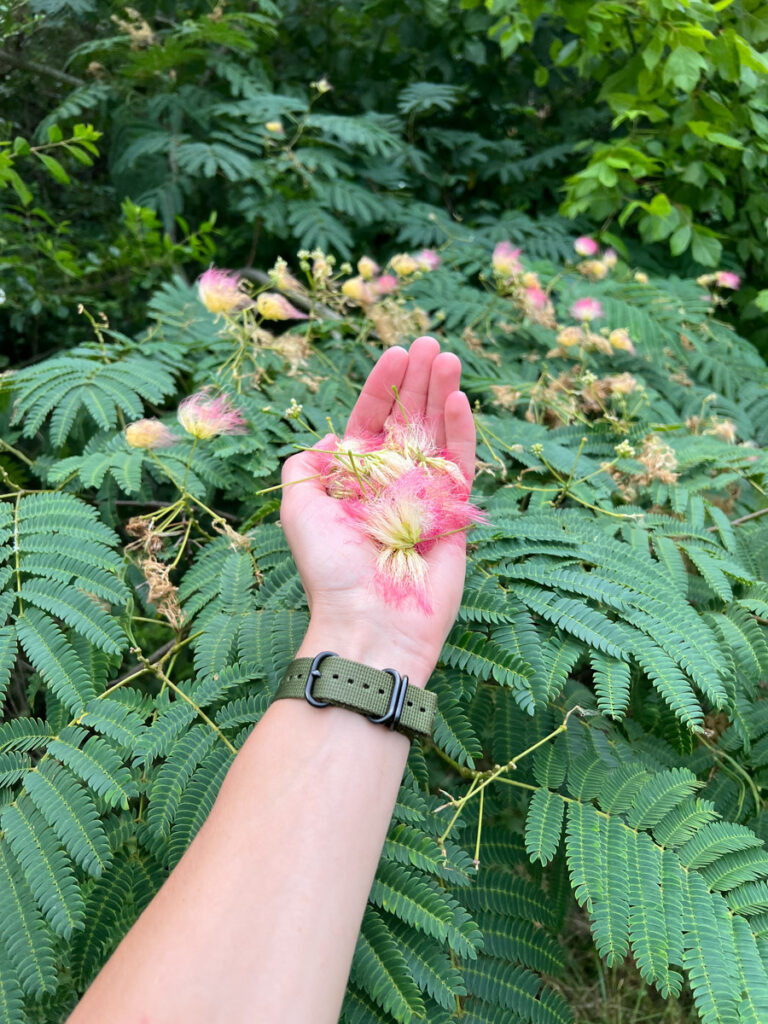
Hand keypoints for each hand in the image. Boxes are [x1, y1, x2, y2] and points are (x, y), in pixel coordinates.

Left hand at [279, 336, 475, 685]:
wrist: (370, 622)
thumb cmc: (329, 569)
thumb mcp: (297, 509)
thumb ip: (303, 467)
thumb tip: (329, 439)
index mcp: (356, 480)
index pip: (372, 421)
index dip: (383, 387)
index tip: (394, 354)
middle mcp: (392, 482)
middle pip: (409, 419)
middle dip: (417, 381)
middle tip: (429, 344)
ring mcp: (426, 496)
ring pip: (438, 434)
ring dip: (442, 394)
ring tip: (447, 358)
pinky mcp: (455, 513)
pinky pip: (462, 465)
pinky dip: (462, 431)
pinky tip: (459, 399)